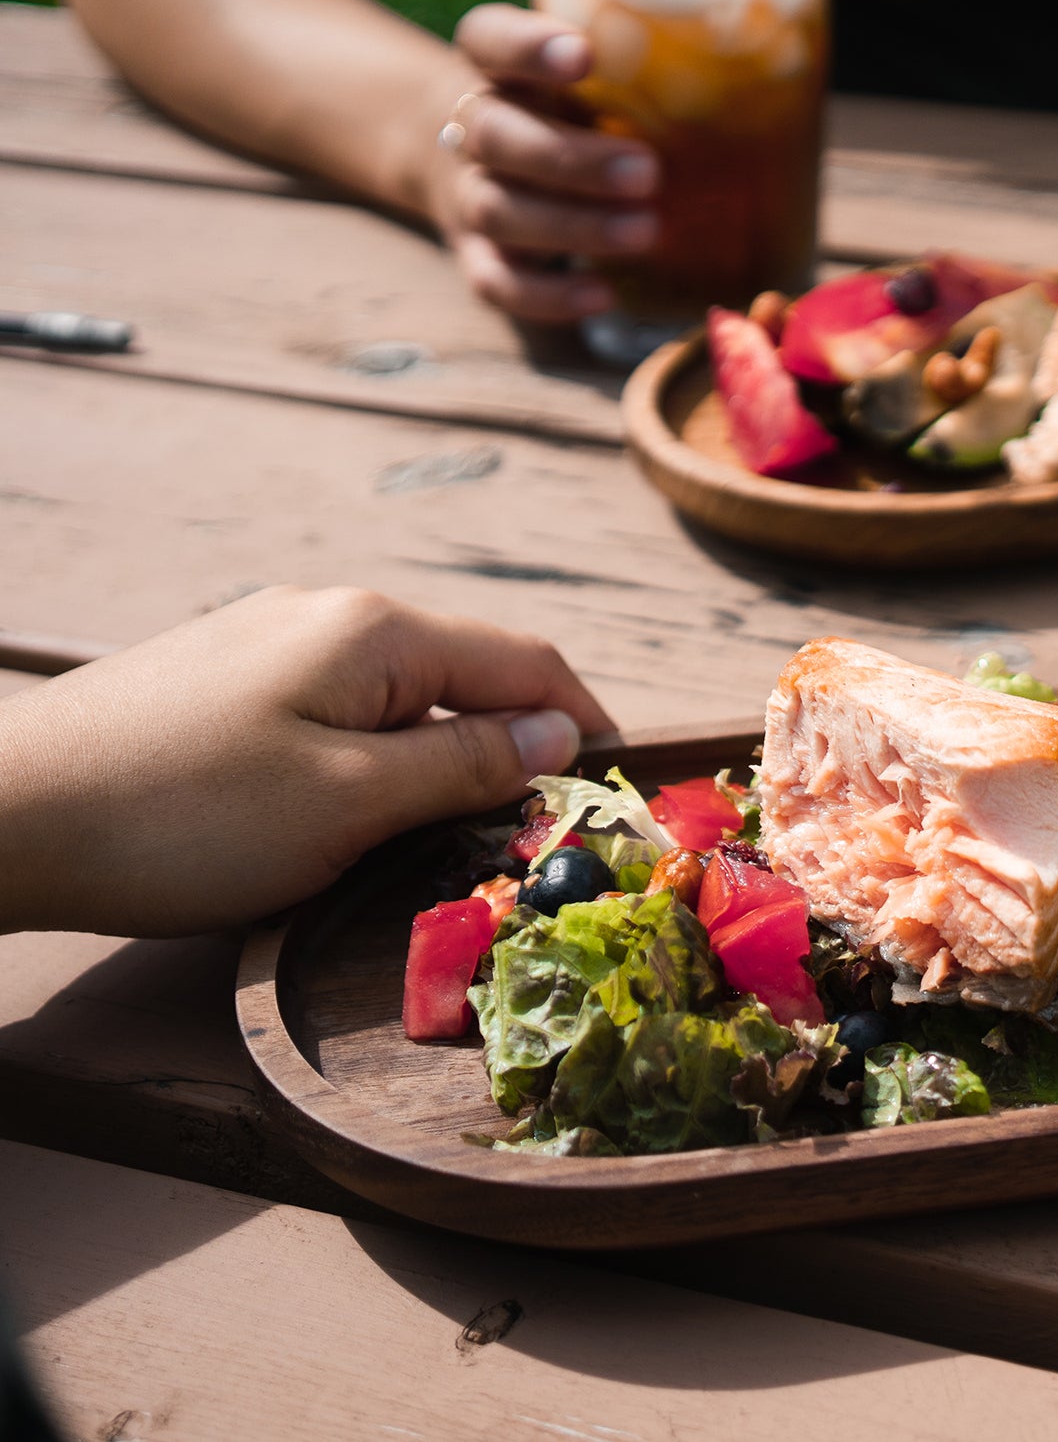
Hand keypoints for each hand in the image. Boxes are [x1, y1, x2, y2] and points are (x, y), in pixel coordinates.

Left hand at [0, 587, 614, 936]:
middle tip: (532, 825)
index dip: (583, 720)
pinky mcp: (222, 674)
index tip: (613, 784)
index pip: (524, 662)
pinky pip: (338, 703)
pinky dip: (377, 750)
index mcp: (378, 631)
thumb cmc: (185, 816)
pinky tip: (353, 805)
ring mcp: (269, 637)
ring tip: (446, 828)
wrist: (1, 813)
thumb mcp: (350, 803)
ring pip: (399, 691)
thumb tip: (558, 735)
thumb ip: (464, 764)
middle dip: (512, 740)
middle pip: (464, 670)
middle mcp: (330, 613)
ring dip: (442, 750)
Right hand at [427, 4, 663, 324]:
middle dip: (571, 158)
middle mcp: (474, 129)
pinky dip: (549, 294)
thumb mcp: (595, 78)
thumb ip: (645, 71)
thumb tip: (764, 72)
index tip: (584, 54)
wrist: (488, 168)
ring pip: (498, 210)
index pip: (489, 39)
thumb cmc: (572, 112)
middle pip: (497, 136)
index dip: (528, 46)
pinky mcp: (478, 258)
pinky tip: (604, 294)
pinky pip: (498, 282)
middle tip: (648, 172)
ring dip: (572, 225)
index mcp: (497, 68)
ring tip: (645, 232)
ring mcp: (469, 196)